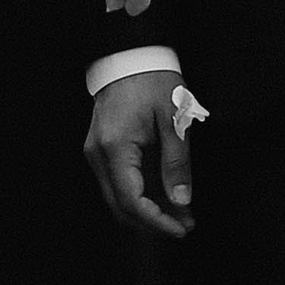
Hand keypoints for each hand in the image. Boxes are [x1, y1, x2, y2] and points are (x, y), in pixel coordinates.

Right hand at [84, 67, 193, 241]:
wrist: (130, 56)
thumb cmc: (153, 81)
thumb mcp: (174, 120)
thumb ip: (177, 163)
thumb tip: (181, 200)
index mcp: (115, 148)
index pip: (132, 201)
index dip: (157, 221)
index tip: (181, 229)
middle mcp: (99, 155)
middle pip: (121, 206)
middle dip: (154, 221)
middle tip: (186, 225)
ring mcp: (97, 153)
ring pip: (119, 197)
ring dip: (149, 209)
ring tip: (183, 213)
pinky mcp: (103, 150)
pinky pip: (120, 181)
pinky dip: (143, 193)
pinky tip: (168, 195)